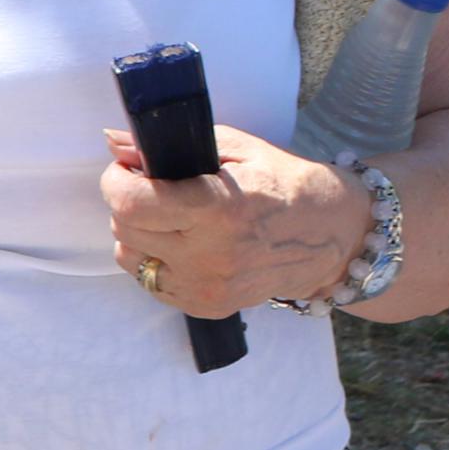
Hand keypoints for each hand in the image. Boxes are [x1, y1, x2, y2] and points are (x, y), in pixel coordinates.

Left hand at [99, 126, 376, 314]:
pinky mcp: (209, 306)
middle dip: (126, 202)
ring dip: (136, 233)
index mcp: (218, 210)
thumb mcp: (235, 148)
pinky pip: (151, 283)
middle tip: (149, 188)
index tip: (129, 169)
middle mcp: (211, 255)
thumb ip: (169, 147)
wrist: (334, 237)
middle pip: (125, 228)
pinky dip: (154, 260)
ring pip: (131, 258)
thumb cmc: (284, 183)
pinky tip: (180, 242)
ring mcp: (209, 287)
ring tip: (167, 217)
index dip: (117, 180)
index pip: (132, 202)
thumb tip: (114, 142)